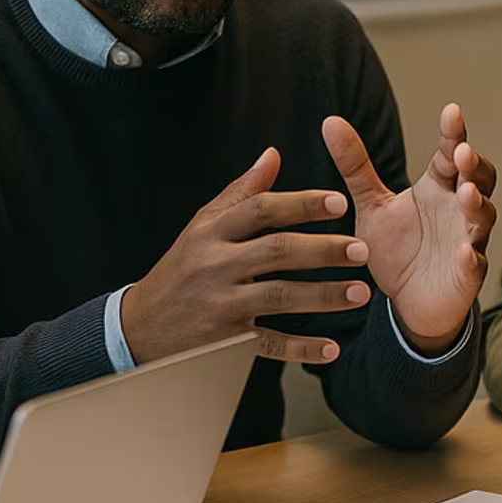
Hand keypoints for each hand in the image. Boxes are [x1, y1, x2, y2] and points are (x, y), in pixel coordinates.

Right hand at [121, 147, 372, 365]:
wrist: (139, 326)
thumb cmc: (182, 267)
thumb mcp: (203, 224)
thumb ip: (242, 192)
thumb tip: (273, 154)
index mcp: (213, 231)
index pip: (262, 210)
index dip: (302, 204)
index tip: (340, 203)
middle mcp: (216, 264)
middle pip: (277, 251)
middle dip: (323, 250)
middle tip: (362, 249)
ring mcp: (221, 304)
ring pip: (279, 297)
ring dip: (323, 296)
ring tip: (360, 293)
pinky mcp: (224, 341)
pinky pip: (269, 344)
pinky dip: (300, 348)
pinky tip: (331, 347)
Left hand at [323, 103, 496, 353]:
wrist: (405, 301)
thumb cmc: (397, 249)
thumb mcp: (372, 205)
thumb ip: (356, 166)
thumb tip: (330, 122)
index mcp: (437, 188)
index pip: (449, 154)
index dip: (453, 134)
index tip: (451, 112)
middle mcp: (457, 209)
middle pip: (478, 179)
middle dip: (474, 165)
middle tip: (463, 152)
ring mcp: (467, 240)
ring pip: (482, 217)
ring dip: (477, 204)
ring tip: (466, 194)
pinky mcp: (466, 274)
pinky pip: (474, 264)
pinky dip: (471, 257)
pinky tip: (464, 251)